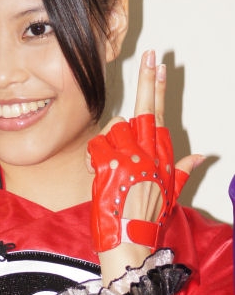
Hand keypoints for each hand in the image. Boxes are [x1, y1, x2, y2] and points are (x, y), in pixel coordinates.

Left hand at [88, 50, 203, 283]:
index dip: (159, 89)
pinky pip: (98, 145)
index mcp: (161, 156)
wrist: (129, 239)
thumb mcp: (169, 192)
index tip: (160, 67)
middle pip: (145, 108)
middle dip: (148, 80)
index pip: (159, 115)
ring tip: (104, 166)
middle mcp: (149, 154)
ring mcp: (131, 157)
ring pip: (114, 129)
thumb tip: (202, 157)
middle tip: (151, 55)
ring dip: (105, 143)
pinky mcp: (112, 165)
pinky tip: (96, 170)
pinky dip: (92, 155)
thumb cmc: (145, 218)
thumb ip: (183, 170)